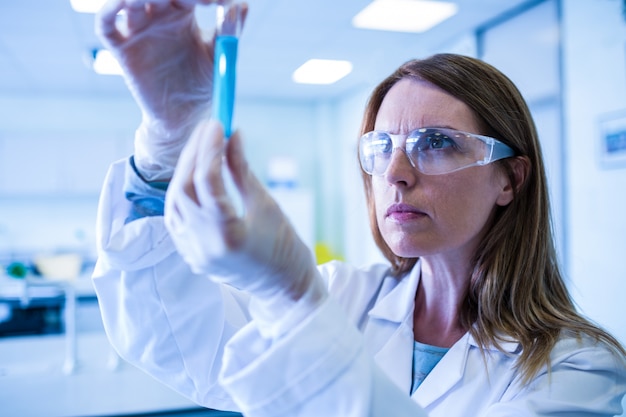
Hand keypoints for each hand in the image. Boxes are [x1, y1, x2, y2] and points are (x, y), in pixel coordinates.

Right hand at [96, 0, 246, 178]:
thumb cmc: (202, 83)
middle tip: (194, 0)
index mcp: (182, 12)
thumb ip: (230, 30)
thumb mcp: (218, 54)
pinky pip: (106, 24)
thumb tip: (241, 4)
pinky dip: (109, 9)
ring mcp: (137, 29)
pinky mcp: (121, 48)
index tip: (216, 1)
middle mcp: (157, 16)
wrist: (185, 115)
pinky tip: (124, 3)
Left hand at [164, 120, 325, 336]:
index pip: (207, 181)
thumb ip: (242, 170)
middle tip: (208, 130)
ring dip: (184, 172)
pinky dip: (181, 193)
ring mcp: (193, 253)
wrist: (283, 288)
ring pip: (174, 203)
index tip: (217, 124)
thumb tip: (233, 135)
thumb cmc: (284, 247)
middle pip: (184, 189)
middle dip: (194, 154)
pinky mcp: (190, 255)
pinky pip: (175, 218)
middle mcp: (204, 245)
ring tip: (201, 148)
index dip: (209, 148)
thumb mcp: (266, 205)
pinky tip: (193, 176)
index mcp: (228, 235)